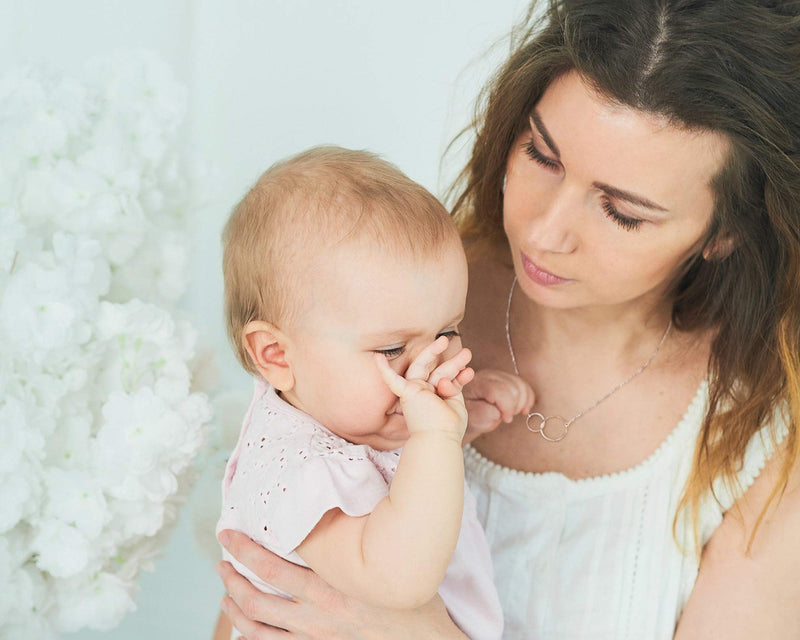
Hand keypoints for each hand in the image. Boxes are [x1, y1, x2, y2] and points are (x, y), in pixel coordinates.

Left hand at [217, 530, 465, 638]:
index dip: (246, 547)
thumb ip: (359, 536)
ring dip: (235, 606)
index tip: (232, 531)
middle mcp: (316, 612)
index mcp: (330, 584)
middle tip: (221, 556)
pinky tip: (243, 626)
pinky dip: (251, 636)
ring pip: (258, 625)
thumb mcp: (384, 558)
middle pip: (257, 595)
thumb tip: (338, 503)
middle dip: (233, 574)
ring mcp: (314, 636)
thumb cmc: (410, 597)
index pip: (274, 564)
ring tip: (225, 591)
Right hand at [374, 336, 473, 438]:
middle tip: (467, 352)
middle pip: (437, 371)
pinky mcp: (407, 393)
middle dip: (452, 361)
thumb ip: (453, 387)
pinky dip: (384, 370)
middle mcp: (423, 394)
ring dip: (434, 353)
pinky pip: (392, 380)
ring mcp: (415, 392)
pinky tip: (377, 357)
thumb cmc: (448, 428)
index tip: (470, 372)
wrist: (440, 440)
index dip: (459, 374)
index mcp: (435, 398)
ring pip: (423, 367)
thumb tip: (444, 379)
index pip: (446, 380)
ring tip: (446, 341)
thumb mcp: (456, 404)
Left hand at [463, 369, 534, 443]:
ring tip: (511, 413)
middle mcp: (489, 375)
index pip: (499, 390)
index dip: (508, 406)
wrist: (469, 411)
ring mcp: (500, 375)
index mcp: (477, 384)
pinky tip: (523, 409)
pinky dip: (527, 398)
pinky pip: (525, 385)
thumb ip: (488, 413)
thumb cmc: (471, 415)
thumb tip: (504, 411)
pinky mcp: (508, 379)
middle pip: (513, 387)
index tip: (506, 419)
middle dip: (514, 406)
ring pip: (521, 385)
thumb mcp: (475, 418)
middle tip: (506, 417)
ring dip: (521, 403)